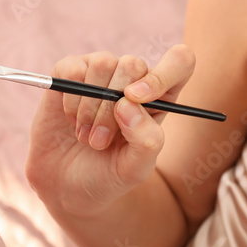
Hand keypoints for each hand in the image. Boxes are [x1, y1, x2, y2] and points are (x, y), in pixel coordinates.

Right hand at [25, 44, 193, 216]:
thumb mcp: (136, 168)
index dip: (163, 74)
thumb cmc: (109, 174)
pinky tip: (72, 121)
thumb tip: (129, 103)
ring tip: (87, 137)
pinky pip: (74, 71)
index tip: (139, 98)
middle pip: (133, 64)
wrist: (67, 184)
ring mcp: (102, 71)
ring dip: (91, 109)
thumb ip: (145, 139)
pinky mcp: (71, 71)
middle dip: (112, 108)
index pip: (180, 62)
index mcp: (160, 95)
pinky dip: (71, 103)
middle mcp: (133, 77)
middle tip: (101, 142)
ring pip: (103, 64)